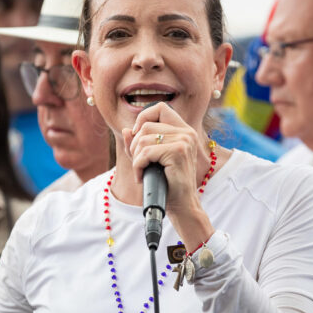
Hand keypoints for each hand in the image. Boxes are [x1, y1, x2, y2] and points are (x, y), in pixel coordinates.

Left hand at [123, 102, 213, 247]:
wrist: (180, 204)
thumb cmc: (166, 182)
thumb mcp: (149, 159)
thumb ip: (137, 144)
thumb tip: (126, 129)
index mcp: (183, 130)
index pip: (160, 108)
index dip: (143, 118)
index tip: (137, 136)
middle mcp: (186, 132)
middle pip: (146, 125)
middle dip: (135, 145)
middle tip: (139, 163)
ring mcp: (184, 141)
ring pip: (143, 140)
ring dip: (136, 158)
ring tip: (141, 171)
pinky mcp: (178, 152)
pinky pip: (145, 153)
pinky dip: (138, 166)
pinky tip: (141, 176)